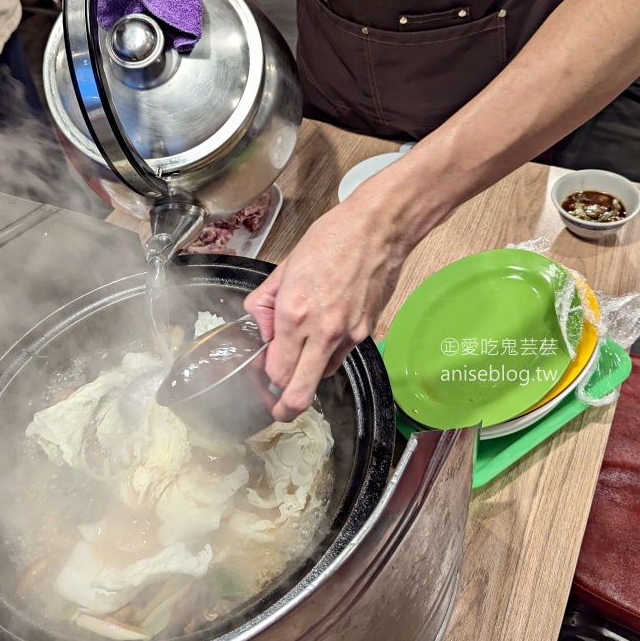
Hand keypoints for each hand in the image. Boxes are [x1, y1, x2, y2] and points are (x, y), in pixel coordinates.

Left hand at [245, 184, 413, 421]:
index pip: (276, 370)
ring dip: (309, 373)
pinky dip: (329, 354)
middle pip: (300, 392)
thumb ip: (265, 305)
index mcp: (294, 313)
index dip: (268, 375)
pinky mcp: (366, 332)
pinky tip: (324, 335)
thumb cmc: (332, 240)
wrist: (377, 229)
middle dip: (286, 407)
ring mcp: (348, 334)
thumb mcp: (284, 268)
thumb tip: (263, 331)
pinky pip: (341, 356)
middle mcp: (321, 330)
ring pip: (322, 375)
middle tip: (279, 410)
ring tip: (303, 354)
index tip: (265, 370)